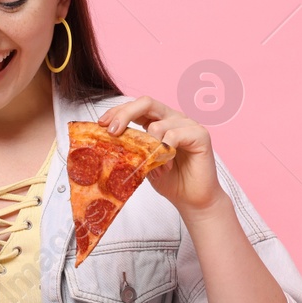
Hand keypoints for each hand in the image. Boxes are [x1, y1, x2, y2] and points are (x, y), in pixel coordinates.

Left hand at [99, 96, 224, 214]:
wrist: (192, 199)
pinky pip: (175, 135)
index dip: (118, 111)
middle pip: (146, 102)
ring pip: (158, 124)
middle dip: (124, 114)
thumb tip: (106, 140)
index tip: (101, 124)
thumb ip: (132, 148)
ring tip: (154, 166)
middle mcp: (173, 118)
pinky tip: (167, 164)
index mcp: (159, 121)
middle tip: (112, 131)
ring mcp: (188, 124)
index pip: (136, 107)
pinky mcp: (200, 135)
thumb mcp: (143, 162)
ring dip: (150, 147)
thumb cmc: (170, 180)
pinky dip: (166, 151)